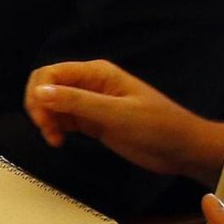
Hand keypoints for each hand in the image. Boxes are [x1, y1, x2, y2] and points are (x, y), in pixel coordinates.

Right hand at [24, 59, 223, 183]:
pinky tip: (60, 142)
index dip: (38, 92)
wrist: (184, 150)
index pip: (51, 73)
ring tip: (55, 139)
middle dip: (39, 107)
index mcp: (97, 73)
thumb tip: (39, 92)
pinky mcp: (92, 122)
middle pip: (47, 87)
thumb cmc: (158, 127)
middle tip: (47, 130)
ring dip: (46, 121)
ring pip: (52, 105)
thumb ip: (77, 102)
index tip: (42, 118)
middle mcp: (90, 85)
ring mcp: (91, 104)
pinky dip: (55, 129)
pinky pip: (63, 120)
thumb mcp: (117, 114)